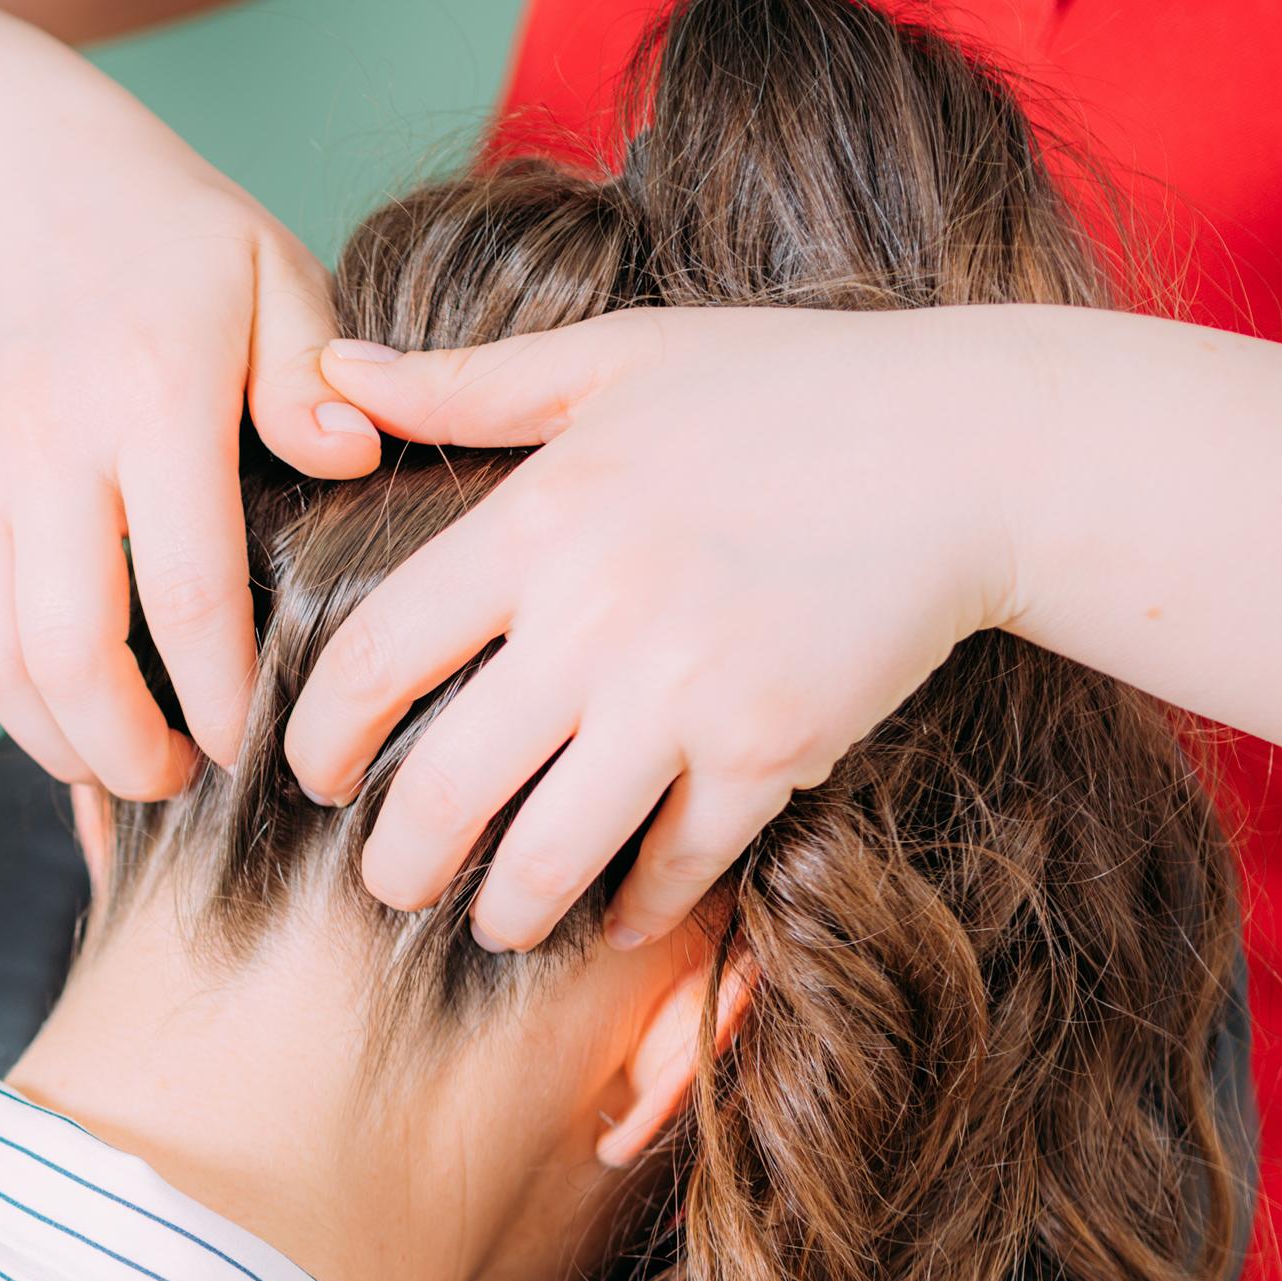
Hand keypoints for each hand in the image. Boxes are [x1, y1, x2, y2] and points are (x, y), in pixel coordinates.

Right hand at [0, 130, 380, 796]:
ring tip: (133, 767)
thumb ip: (315, 383)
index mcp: (149, 388)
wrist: (19, 185)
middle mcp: (42, 434)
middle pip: (71, 654)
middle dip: (132, 753)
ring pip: (0, 663)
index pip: (187, 593)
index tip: (255, 749)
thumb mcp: (275, 279)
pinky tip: (83, 718)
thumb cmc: (181, 253)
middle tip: (184, 781)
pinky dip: (24, 698)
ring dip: (66, 746)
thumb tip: (356, 464)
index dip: (223, 700)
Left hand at [283, 305, 1027, 950]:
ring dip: (505, 911)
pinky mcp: (768, 754)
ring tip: (494, 922)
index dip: (322, 739)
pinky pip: (675, 868)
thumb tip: (335, 377)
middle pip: (445, 788)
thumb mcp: (617, 358)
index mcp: (538, 520)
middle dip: (397, 861)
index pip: (376, 658)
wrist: (966, 449)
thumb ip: (468, 384)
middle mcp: (596, 619)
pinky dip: (639, 908)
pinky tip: (619, 916)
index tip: (315, 776)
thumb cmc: (784, 391)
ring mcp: (684, 698)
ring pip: (549, 856)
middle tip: (389, 882)